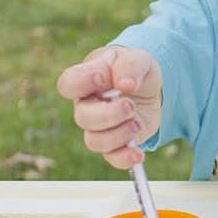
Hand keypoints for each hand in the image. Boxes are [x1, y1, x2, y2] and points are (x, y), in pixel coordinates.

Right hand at [56, 46, 162, 168]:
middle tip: (130, 105)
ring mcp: (99, 126)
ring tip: (137, 123)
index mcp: (87, 79)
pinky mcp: (115, 143)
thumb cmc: (134, 69)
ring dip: (119, 135)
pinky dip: (124, 159)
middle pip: (82, 117)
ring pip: (94, 141)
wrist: (149, 88)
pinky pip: (111, 158)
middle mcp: (88, 105)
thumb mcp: (139, 58)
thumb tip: (125, 83)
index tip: (102, 79)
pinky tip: (138, 154)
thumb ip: (131, 64)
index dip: (82, 83)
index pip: (68, 83)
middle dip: (109, 114)